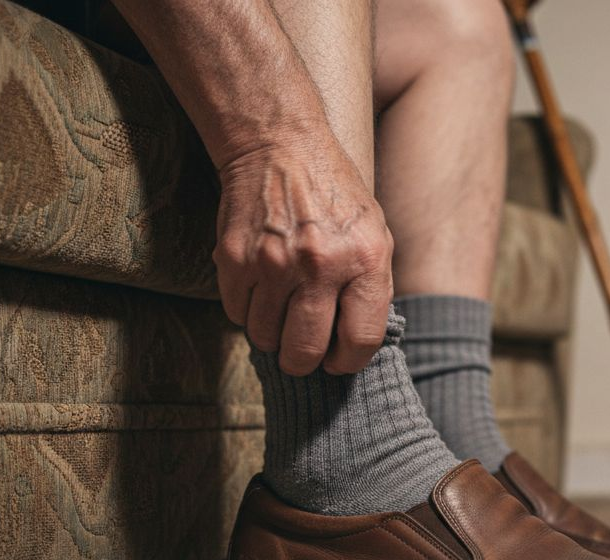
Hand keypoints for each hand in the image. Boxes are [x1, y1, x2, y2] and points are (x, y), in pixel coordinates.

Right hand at [213, 135, 392, 375]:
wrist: (280, 147)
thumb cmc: (334, 194)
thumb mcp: (374, 233)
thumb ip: (371, 287)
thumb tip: (356, 344)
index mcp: (365, 258)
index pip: (361, 339)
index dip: (347, 361)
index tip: (337, 361)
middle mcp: (321, 264)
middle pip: (306, 350)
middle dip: (303, 361)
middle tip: (302, 354)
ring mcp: (274, 263)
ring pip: (266, 338)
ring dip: (272, 336)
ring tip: (280, 314)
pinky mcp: (235, 259)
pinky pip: (237, 314)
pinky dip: (247, 312)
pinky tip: (260, 292)